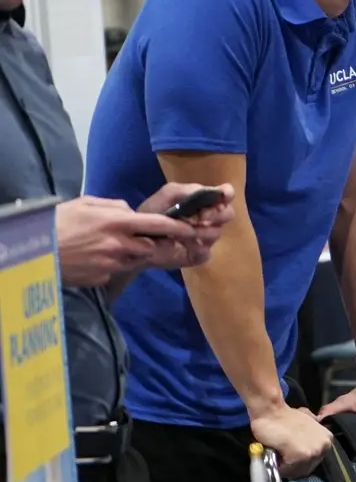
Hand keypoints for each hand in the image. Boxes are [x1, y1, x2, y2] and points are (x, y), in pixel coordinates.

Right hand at [55, 197, 200, 287]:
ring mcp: (112, 263)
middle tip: (164, 242)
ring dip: (138, 254)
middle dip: (162, 245)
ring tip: (122, 247)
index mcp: (118, 222)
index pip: (159, 224)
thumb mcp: (87, 204)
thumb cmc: (59, 222)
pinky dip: (116, 263)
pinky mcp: (103, 277)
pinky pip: (118, 269)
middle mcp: (120, 244)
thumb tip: (131, 211)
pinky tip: (99, 257)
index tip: (194, 229)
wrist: (35, 251)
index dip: (179, 227)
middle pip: (154, 247)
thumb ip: (114, 206)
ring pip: (137, 259)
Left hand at [137, 183, 236, 269]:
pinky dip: (194, 247)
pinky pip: (206, 251)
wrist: (134, 238)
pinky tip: (181, 244)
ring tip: (181, 232)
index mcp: (204, 201)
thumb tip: (214, 194)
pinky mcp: (199, 254)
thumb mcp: (168, 194)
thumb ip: (189, 190)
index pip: (226, 194)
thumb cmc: (152, 212)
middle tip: (200, 218)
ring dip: (199, 231)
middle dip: (216, 214)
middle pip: (228, 214)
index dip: (226, 195)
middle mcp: (209, 218)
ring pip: (217, 232)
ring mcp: (205, 237)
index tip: (221, 198)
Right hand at [250, 405, 332, 479]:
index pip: (314, 462)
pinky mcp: (300, 456)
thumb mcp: (307, 422)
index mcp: (327, 439)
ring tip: (279, 450)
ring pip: (296, 472)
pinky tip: (277, 451)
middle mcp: (324, 446)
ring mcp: (313, 452)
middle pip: (306, 469)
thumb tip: (308, 446)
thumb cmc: (285, 417)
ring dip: (285, 466)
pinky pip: (287, 471)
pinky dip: (278, 465)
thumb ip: (312, 435)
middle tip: (282, 452)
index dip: (299, 461)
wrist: (271, 411)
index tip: (290, 453)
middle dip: (292, 464)